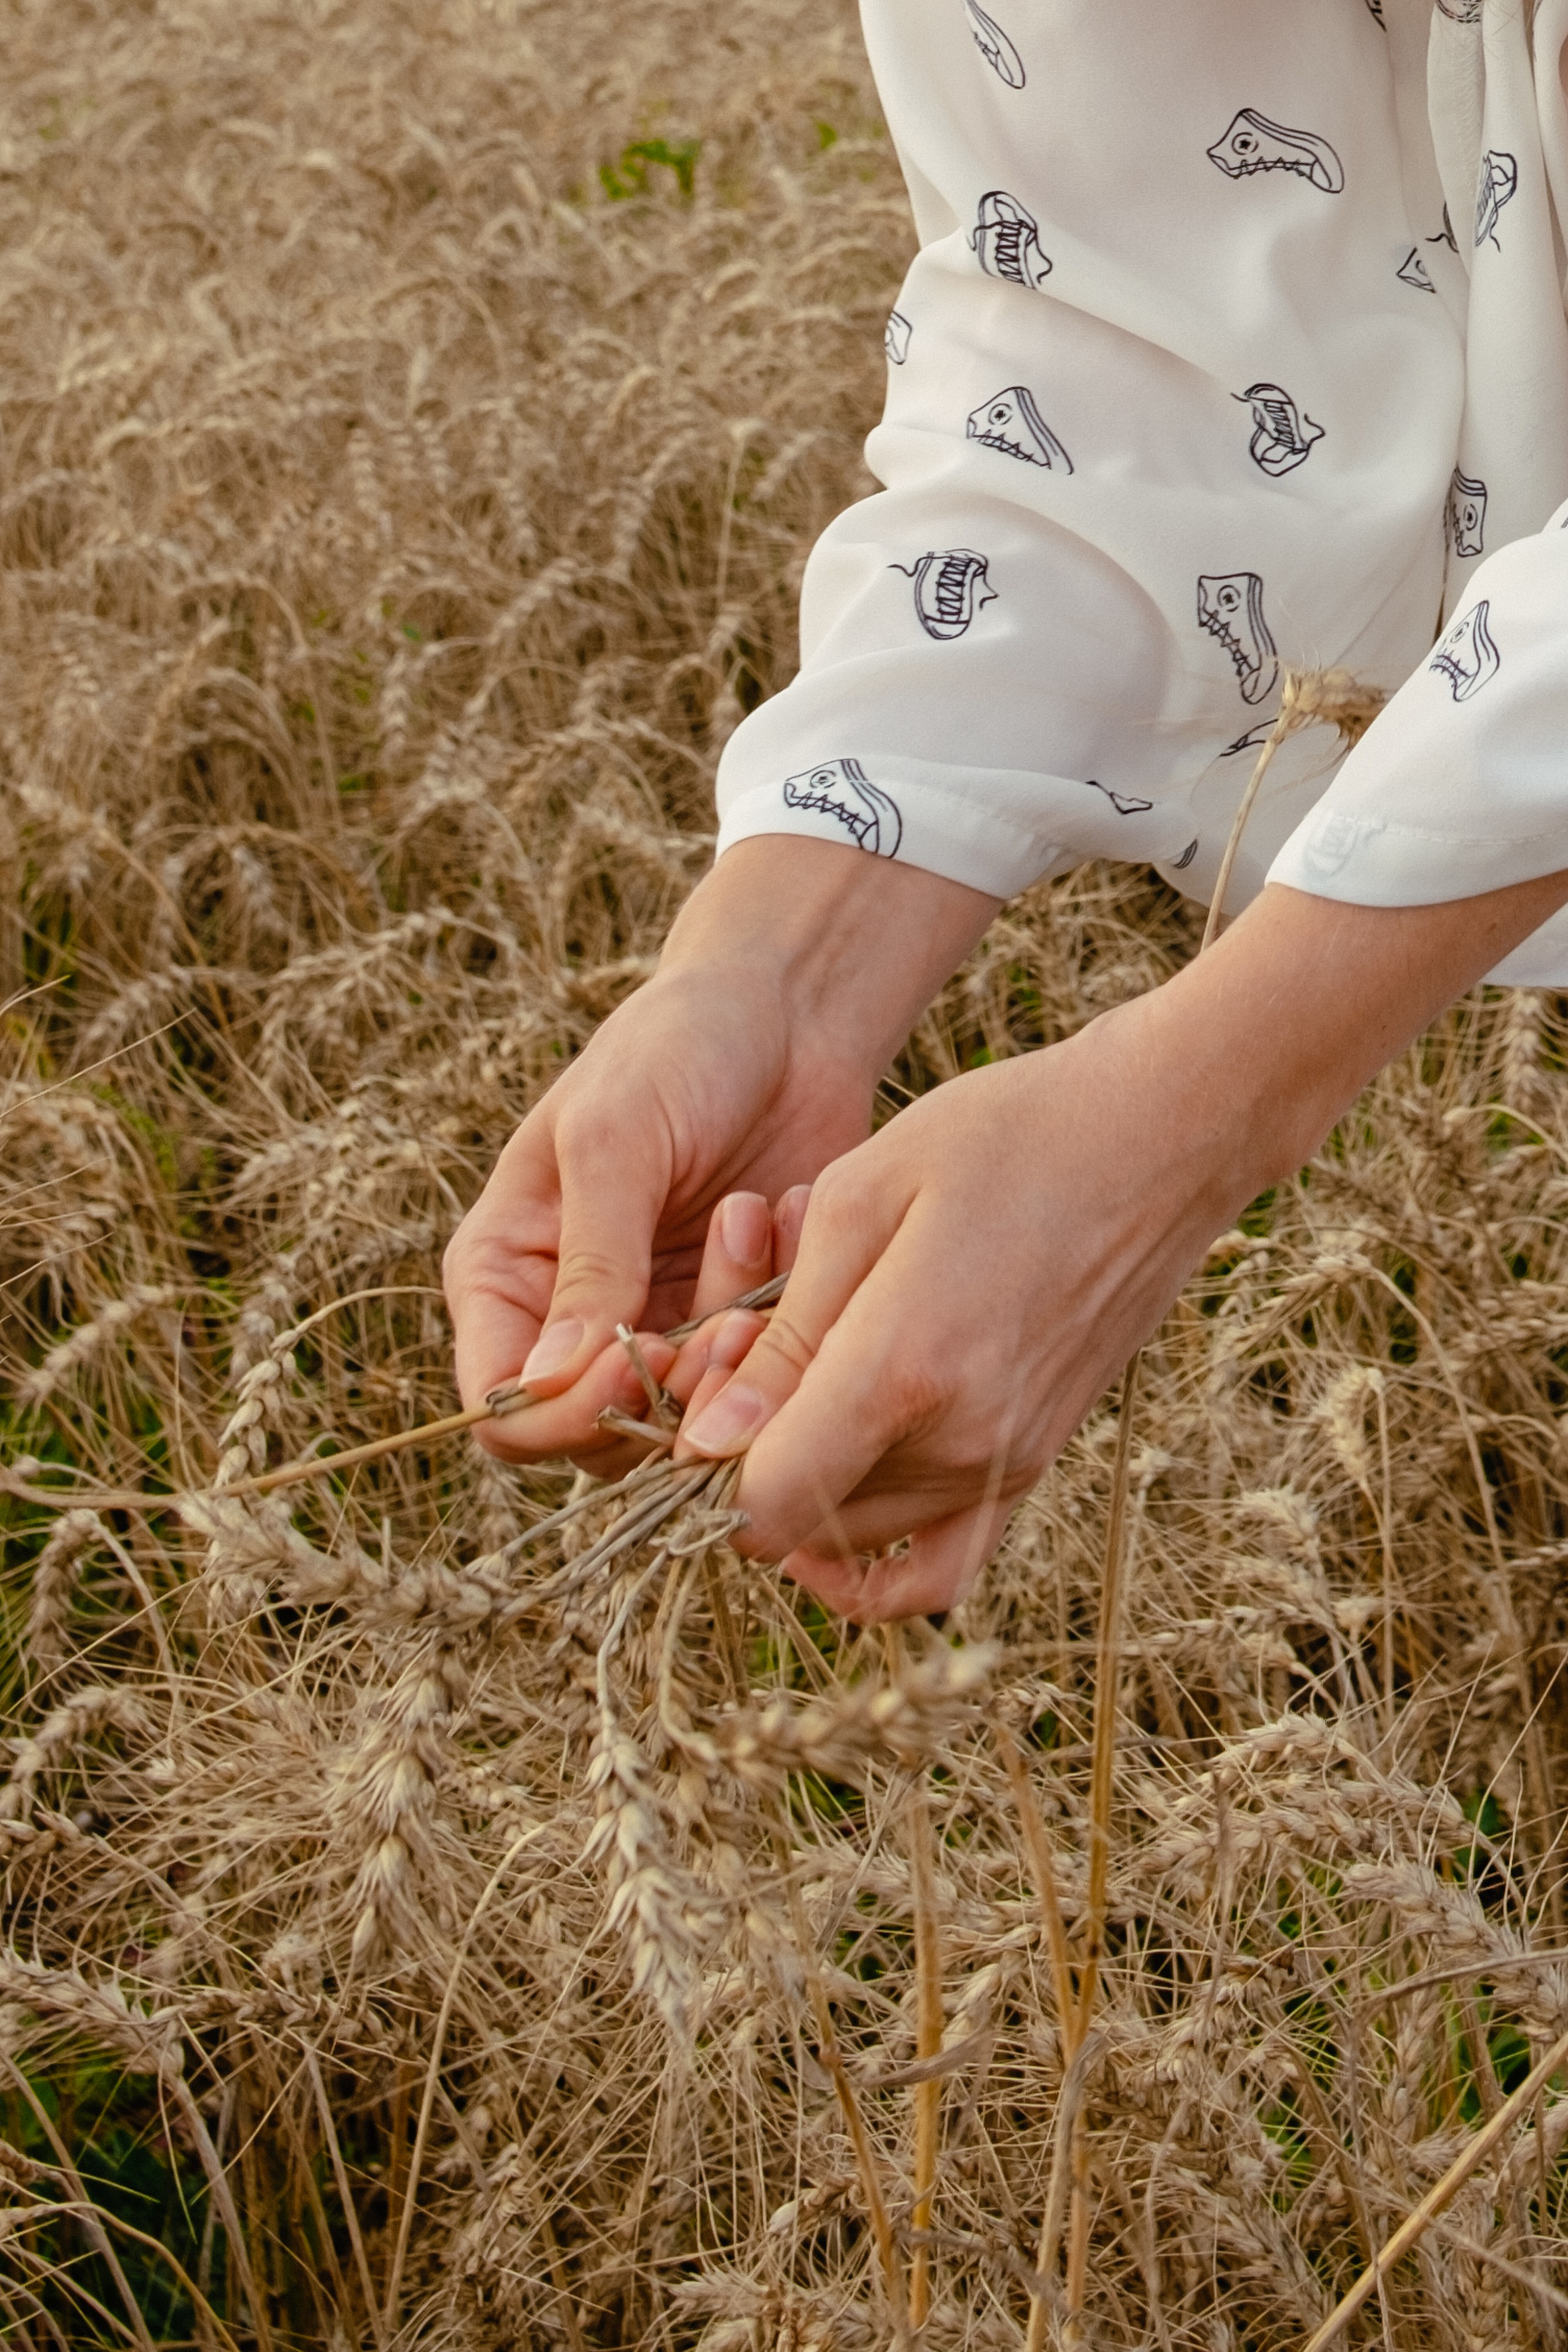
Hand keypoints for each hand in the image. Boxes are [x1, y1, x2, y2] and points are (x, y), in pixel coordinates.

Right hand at [443, 837, 997, 1464]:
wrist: (786, 1011)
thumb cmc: (676, 1048)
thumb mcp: (616, 1136)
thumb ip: (589, 1259)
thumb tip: (549, 1381)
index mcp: (508, 1277)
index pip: (505, 1411)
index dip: (564, 1415)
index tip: (638, 1360)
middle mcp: (574, 1322)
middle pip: (599, 1440)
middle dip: (671, 1393)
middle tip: (734, 1319)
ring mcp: (660, 1329)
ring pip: (687, 1420)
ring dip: (734, 1355)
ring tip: (757, 1235)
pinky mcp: (738, 1324)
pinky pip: (758, 1375)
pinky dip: (782, 1317)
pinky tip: (787, 1218)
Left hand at [674, 873, 1567, 1621]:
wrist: (1159, 1137)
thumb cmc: (1002, 1138)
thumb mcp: (860, 1200)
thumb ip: (780, 1337)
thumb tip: (707, 1447)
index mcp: (905, 1371)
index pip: (764, 1506)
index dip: (704, 1469)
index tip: (703, 1392)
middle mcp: (962, 1444)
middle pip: (803, 1526)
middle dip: (749, 1463)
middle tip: (747, 1358)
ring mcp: (1008, 1464)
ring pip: (861, 1539)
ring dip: (810, 1485)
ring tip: (807, 1382)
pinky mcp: (1037, 1462)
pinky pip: (946, 1564)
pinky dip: (883, 1557)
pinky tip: (848, 1488)